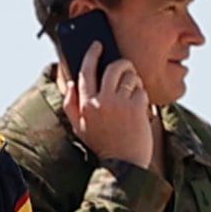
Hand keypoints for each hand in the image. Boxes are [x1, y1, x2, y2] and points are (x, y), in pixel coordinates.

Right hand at [61, 52, 157, 170]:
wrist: (124, 166)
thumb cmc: (102, 146)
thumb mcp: (79, 128)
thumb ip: (70, 104)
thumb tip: (69, 82)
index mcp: (86, 105)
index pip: (86, 71)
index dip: (92, 54)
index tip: (98, 45)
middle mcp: (102, 102)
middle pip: (113, 68)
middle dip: (121, 63)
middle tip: (125, 66)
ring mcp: (120, 104)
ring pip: (130, 77)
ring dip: (133, 80)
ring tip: (132, 93)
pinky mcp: (137, 108)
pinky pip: (141, 90)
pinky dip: (141, 95)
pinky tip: (139, 107)